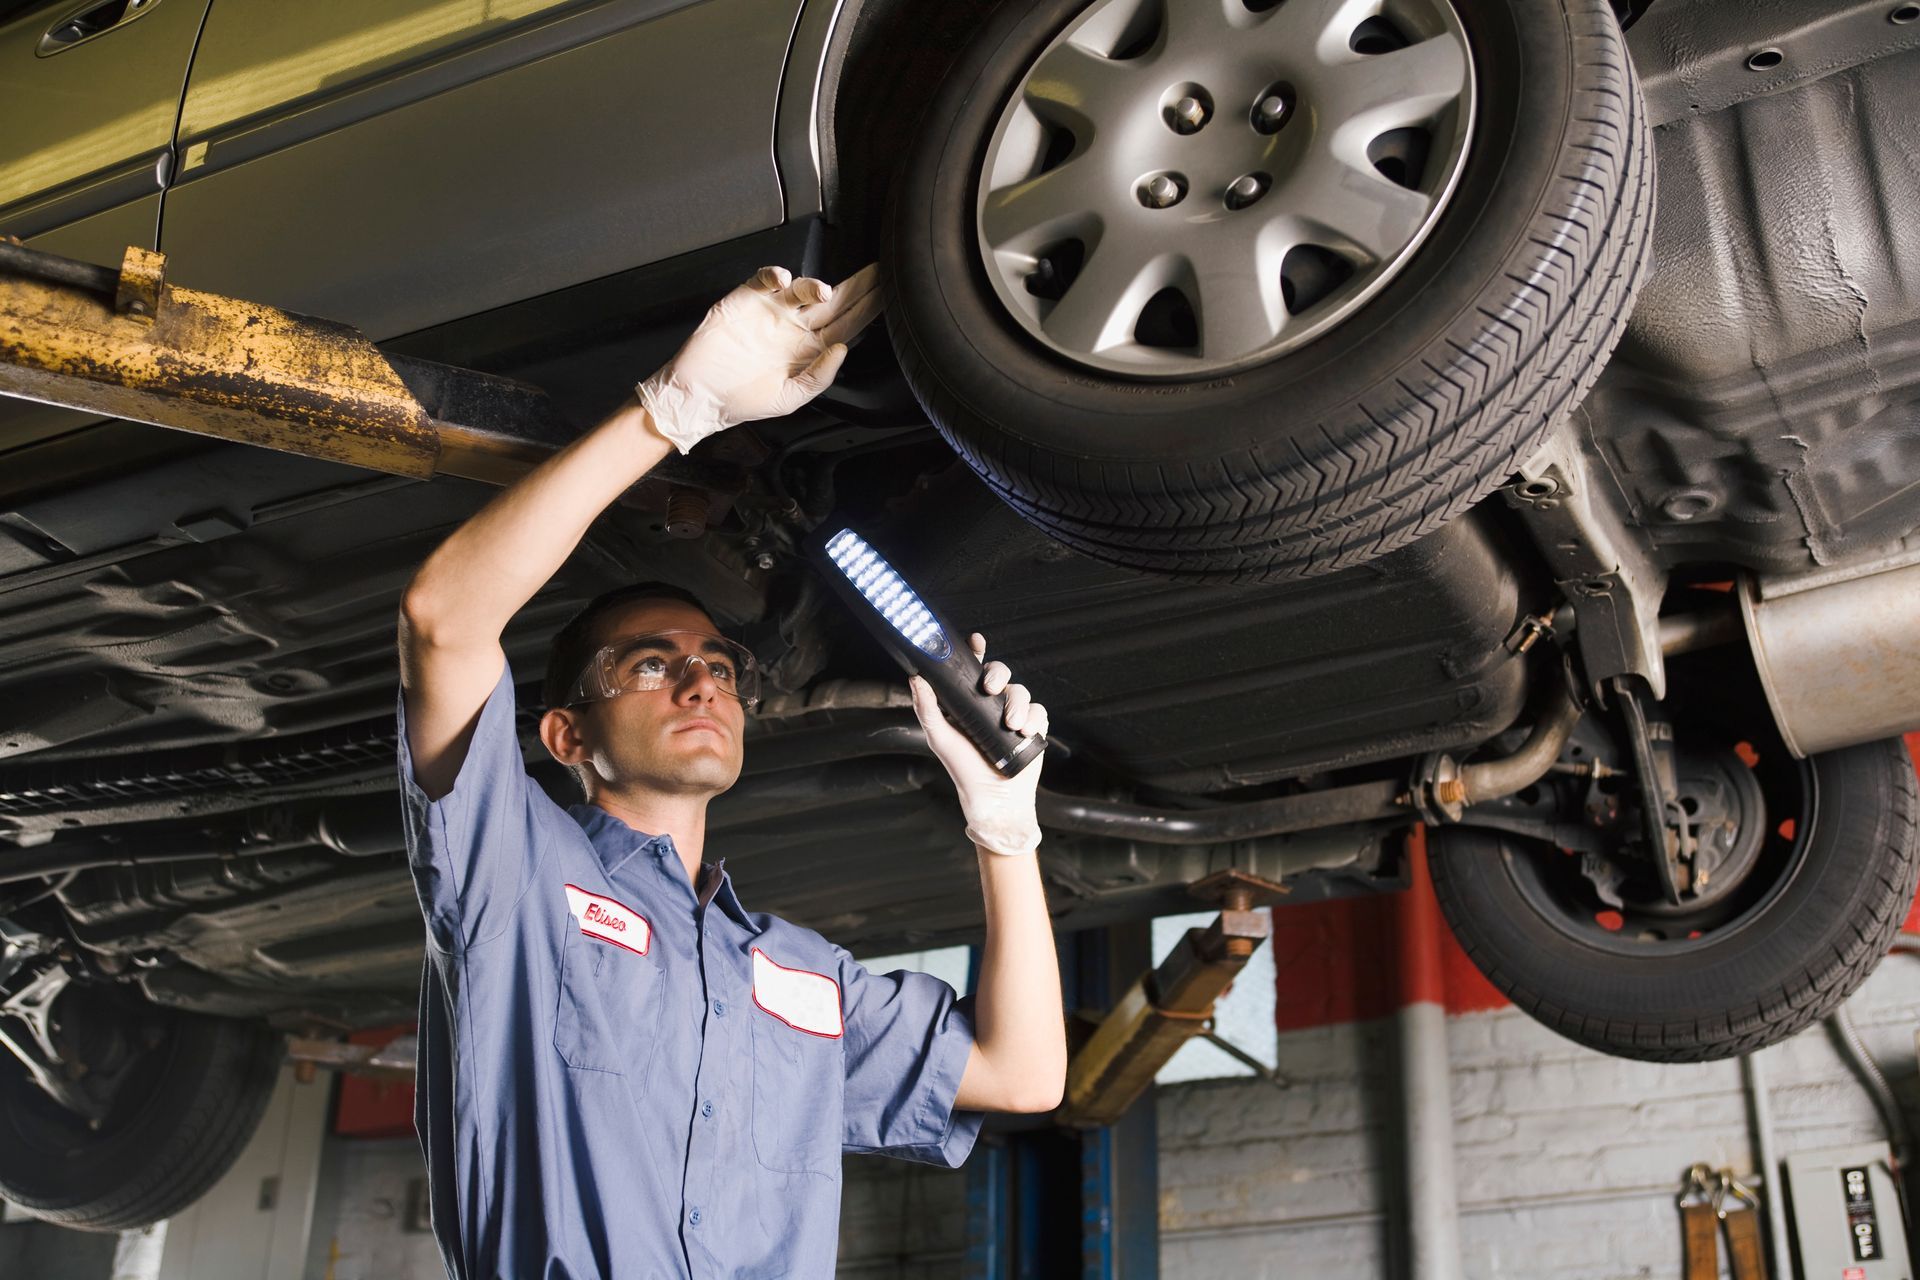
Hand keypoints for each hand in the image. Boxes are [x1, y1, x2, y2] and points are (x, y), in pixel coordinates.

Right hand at [636, 262, 883, 453]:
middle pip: (834, 301)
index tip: (888, 296)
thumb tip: (843, 350)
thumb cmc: (742, 400)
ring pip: (803, 288)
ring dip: (815, 285)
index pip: (846, 325)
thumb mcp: (790, 398)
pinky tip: (783, 280)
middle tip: (879, 271)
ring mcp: (772, 311)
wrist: (699, 394)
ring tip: (822, 292)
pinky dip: (775, 274)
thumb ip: (819, 377)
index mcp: (809, 350)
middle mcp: (795, 327)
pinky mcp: (747, 298)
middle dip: (857, 286)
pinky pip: (766, 279)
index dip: (867, 310)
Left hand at [908, 633, 1047, 857]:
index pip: (971, 670)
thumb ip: (927, 709)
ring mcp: (1012, 715)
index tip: (976, 641)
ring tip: (1011, 725)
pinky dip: (1034, 717)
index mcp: (968, 703)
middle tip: (991, 689)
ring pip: (1021, 691)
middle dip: (999, 674)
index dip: (975, 652)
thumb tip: (916, 680)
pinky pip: (1038, 710)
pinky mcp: (1033, 727)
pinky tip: (1025, 731)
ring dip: (1017, 703)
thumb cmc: (964, 770)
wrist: (995, 799)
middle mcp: (990, 706)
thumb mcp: (940, 739)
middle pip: (1000, 673)